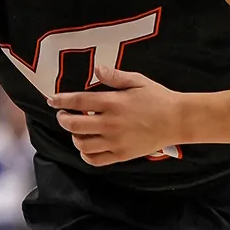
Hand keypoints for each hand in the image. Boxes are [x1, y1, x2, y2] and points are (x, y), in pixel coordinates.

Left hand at [46, 62, 184, 166]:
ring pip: (81, 144)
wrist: (177, 120)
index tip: (51, 100)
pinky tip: (87, 146)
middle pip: (74, 124)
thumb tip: (96, 69)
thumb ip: (114, 76)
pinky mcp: (121, 155)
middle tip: (62, 115)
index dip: (61, 100)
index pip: (78, 101)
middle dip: (63, 119)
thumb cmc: (157, 98)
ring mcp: (115, 142)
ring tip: (77, 129)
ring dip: (74, 136)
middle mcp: (110, 124)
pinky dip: (85, 154)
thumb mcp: (137, 80)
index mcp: (113, 103)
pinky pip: (95, 160)